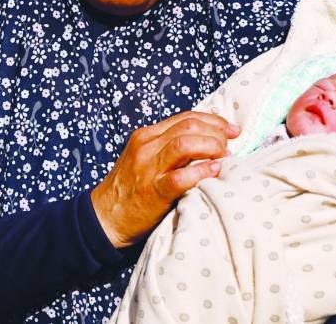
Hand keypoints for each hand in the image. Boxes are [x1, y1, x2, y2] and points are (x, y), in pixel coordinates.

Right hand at [91, 111, 239, 248]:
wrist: (104, 217)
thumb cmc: (131, 188)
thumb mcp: (144, 157)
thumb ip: (168, 146)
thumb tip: (207, 141)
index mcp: (147, 135)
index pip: (186, 117)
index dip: (213, 121)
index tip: (231, 129)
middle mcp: (147, 147)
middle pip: (189, 126)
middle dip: (216, 132)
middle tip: (229, 145)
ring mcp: (149, 169)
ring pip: (185, 144)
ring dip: (211, 147)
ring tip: (224, 157)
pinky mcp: (153, 192)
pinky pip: (181, 177)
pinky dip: (201, 171)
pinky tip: (214, 171)